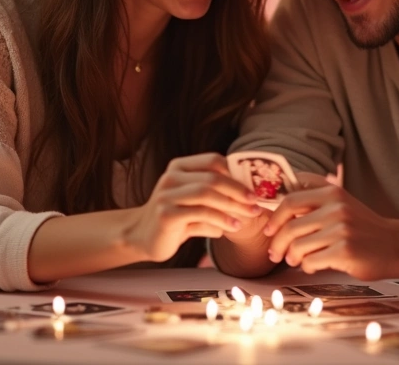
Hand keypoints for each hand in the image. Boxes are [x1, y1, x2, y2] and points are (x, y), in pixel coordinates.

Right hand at [125, 153, 261, 261]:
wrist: (142, 236)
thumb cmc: (176, 217)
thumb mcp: (195, 200)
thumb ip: (216, 193)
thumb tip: (252, 195)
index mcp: (179, 167)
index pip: (213, 161)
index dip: (236, 172)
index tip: (255, 187)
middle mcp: (171, 177)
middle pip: (212, 178)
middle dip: (239, 191)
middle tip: (256, 203)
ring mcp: (166, 195)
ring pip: (207, 194)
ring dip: (233, 205)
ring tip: (250, 215)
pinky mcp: (166, 215)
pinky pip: (200, 214)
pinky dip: (220, 220)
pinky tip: (233, 226)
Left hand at [264, 184, 398, 280]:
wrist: (397, 246)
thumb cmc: (364, 226)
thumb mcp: (343, 200)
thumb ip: (316, 191)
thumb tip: (286, 186)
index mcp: (332, 192)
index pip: (290, 201)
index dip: (274, 218)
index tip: (268, 231)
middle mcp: (336, 208)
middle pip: (290, 227)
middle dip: (276, 244)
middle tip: (275, 255)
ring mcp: (341, 230)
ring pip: (298, 247)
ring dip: (292, 257)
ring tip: (296, 261)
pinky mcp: (345, 251)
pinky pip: (312, 261)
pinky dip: (308, 266)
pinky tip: (314, 266)